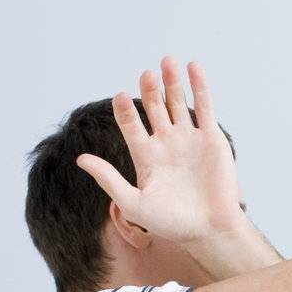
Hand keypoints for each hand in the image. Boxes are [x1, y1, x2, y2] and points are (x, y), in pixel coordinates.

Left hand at [76, 56, 246, 247]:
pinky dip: (200, 87)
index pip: (130, 123)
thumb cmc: (172, 223)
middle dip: (150, 90)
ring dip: (172, 82)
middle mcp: (166, 143)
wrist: (210, 230)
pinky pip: (205, 108)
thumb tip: (80, 159)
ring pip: (178, 103)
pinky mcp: (212, 139)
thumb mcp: (134, 204)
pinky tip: (193, 68)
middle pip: (154, 107)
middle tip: (146, 75)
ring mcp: (189, 139)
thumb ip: (109, 179)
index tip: (121, 96)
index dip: (125, 109)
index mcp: (145, 156)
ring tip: (166, 62)